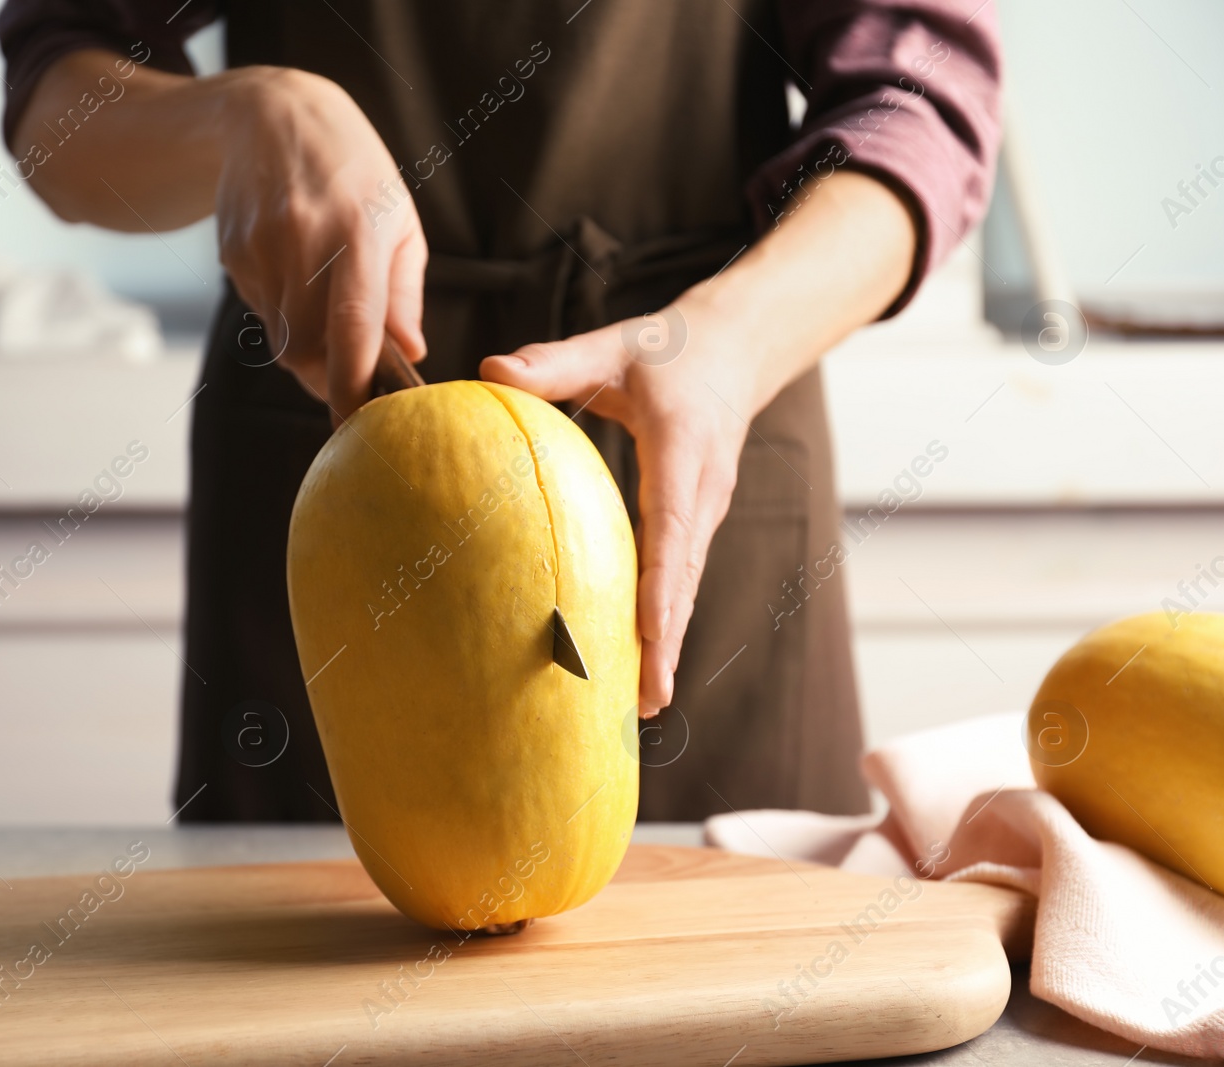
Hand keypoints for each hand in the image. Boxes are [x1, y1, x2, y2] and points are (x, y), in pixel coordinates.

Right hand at [217, 68, 426, 419]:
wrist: (271, 116)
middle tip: (350, 376)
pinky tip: (294, 275)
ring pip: (283, 339)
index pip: (353, 327)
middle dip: (330, 376)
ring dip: (308, 348)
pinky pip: (262, 314)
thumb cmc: (354, 173)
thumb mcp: (397, 219)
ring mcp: (262, 247)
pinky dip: (283, 316)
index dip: (353, 384)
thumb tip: (410, 353)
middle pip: (310, 349)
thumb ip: (403, 292)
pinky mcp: (234, 253)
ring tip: (324, 307)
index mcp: (358, 230)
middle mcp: (305, 239)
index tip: (358, 424)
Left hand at [481, 297, 753, 717]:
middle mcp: (705, 490)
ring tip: (644, 704)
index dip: (661, 584)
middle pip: (684, 576)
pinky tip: (643, 663)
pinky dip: (666, 621)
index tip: (650, 635)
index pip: (673, 526)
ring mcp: (707, 510)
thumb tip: (490, 372)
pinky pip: (680, 577)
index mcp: (684, 449)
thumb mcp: (610, 346)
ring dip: (668, 642)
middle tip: (647, 701)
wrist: (734, 350)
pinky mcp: (699, 521)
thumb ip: (553, 362)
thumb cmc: (664, 350)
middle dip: (667, 640)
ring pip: (686, 585)